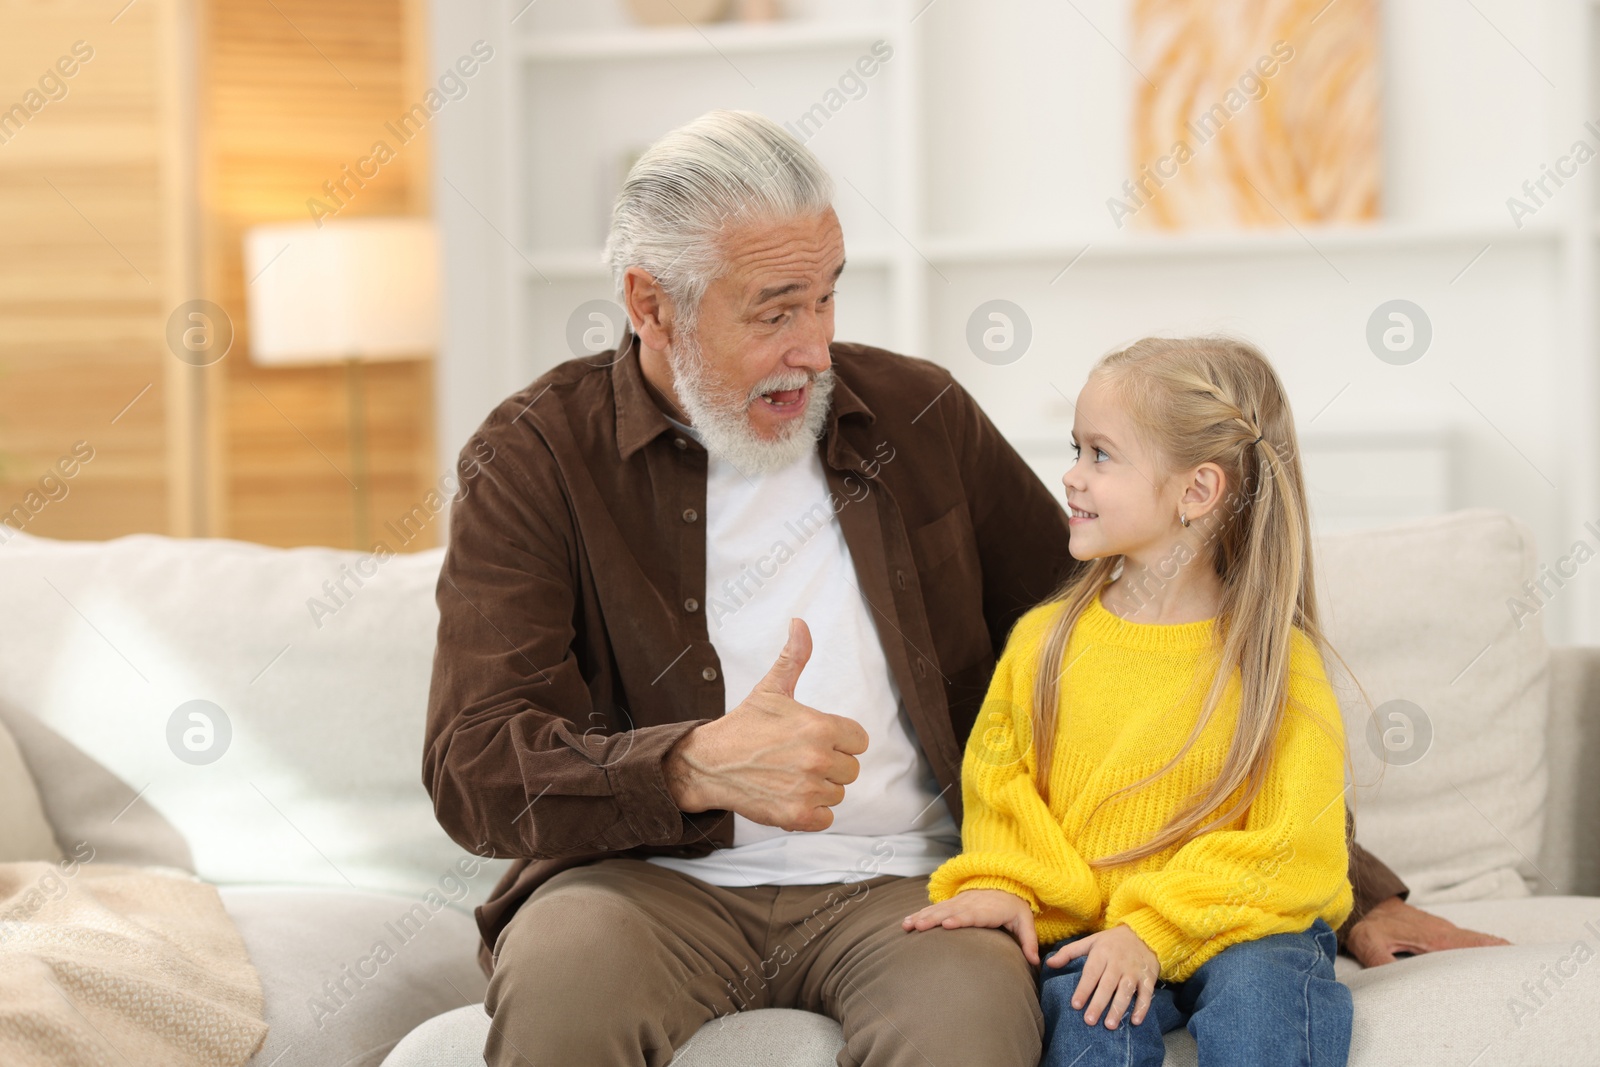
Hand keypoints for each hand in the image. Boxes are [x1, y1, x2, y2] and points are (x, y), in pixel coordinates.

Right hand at [662, 618, 869, 831]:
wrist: (709, 763)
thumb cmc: (743, 726)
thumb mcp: (771, 689)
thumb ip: (793, 657)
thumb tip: (800, 622)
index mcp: (820, 727)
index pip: (859, 740)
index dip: (840, 740)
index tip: (815, 740)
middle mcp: (818, 759)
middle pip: (851, 769)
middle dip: (830, 765)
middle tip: (798, 759)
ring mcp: (808, 789)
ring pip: (837, 793)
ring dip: (819, 789)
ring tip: (789, 776)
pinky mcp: (797, 815)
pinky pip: (826, 818)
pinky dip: (811, 812)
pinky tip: (789, 795)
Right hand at [901, 889, 1041, 965]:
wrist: (1004, 885)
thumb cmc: (1014, 907)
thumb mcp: (1025, 921)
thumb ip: (1029, 941)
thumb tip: (1036, 962)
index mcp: (988, 909)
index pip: (973, 914)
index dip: (960, 918)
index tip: (947, 924)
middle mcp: (970, 904)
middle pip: (950, 911)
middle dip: (933, 918)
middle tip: (918, 927)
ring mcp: (959, 902)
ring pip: (938, 909)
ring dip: (922, 917)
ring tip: (907, 926)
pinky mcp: (951, 904)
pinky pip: (934, 908)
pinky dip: (919, 914)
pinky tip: (907, 922)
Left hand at [1046, 923, 1158, 1029]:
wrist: (1143, 933)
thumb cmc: (1111, 941)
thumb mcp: (1090, 941)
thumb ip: (1069, 952)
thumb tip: (1048, 963)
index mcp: (1102, 953)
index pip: (1091, 973)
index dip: (1083, 989)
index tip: (1075, 1005)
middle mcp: (1118, 962)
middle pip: (1107, 985)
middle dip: (1098, 1003)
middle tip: (1089, 1021)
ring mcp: (1134, 970)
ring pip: (1126, 991)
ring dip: (1118, 1009)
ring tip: (1110, 1025)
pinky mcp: (1148, 977)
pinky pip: (1146, 994)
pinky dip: (1142, 1008)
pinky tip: (1135, 1021)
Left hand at [1345, 896, 1510, 966]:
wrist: (1365, 902)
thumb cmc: (1368, 921)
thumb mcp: (1368, 940)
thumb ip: (1380, 959)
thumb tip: (1394, 980)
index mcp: (1435, 936)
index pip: (1473, 945)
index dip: (1496, 953)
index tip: (1519, 962)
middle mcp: (1445, 932)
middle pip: (1484, 944)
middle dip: (1506, 957)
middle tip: (1530, 973)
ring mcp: (1444, 931)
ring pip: (1478, 943)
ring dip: (1497, 954)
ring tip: (1520, 972)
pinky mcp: (1440, 934)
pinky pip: (1468, 942)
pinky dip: (1485, 950)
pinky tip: (1493, 963)